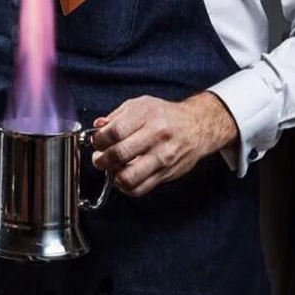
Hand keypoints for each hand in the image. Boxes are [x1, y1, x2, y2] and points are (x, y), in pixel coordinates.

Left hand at [91, 93, 238, 197]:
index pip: (115, 131)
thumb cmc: (165, 115)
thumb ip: (116, 116)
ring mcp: (162, 157)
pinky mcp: (166, 174)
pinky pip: (140, 189)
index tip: (97, 141)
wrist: (196, 127)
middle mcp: (156, 135)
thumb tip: (97, 127)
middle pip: (119, 154)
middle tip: (99, 158)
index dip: (99, 139)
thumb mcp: (141, 105)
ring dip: (113, 176)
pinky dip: (126, 186)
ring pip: (129, 177)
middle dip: (101, 159)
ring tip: (112, 169)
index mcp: (147, 115)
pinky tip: (124, 176)